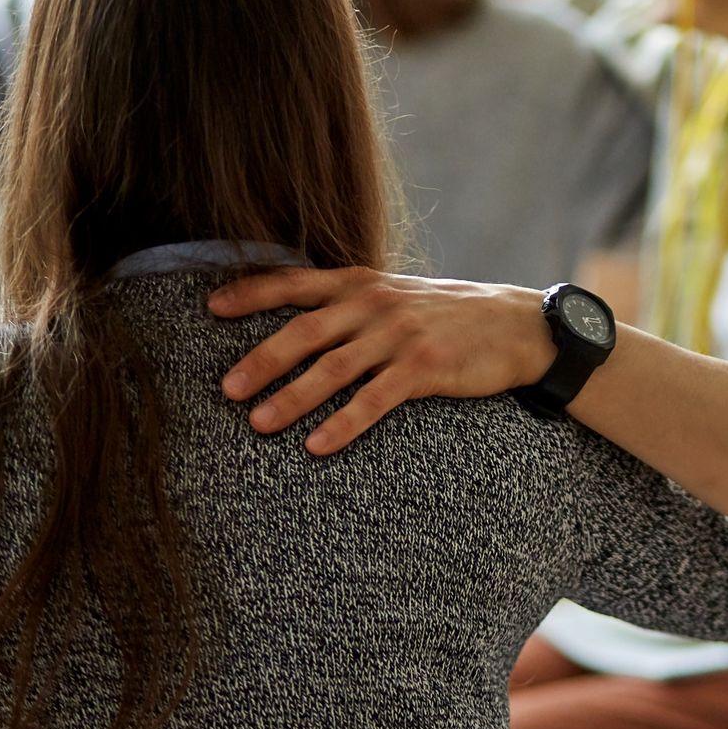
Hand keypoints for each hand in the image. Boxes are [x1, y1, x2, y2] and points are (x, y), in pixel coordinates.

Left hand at [210, 268, 552, 454]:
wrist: (516, 326)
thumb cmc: (448, 315)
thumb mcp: (396, 294)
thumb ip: (350, 303)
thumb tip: (296, 321)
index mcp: (361, 283)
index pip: (295, 283)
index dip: (251, 294)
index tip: (211, 309)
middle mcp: (375, 304)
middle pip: (305, 331)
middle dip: (262, 360)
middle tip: (226, 389)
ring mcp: (400, 335)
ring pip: (334, 368)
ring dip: (293, 397)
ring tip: (259, 424)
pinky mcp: (426, 367)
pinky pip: (375, 398)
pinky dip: (343, 422)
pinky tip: (318, 445)